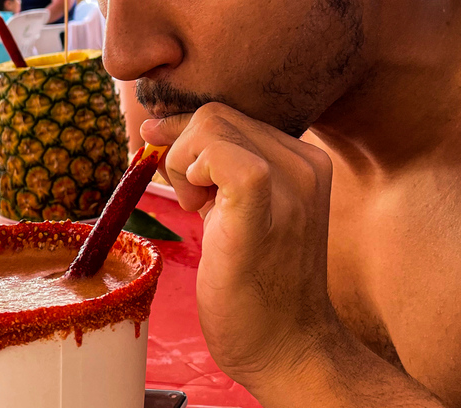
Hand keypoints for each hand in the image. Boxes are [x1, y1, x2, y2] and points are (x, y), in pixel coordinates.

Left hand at [140, 103, 338, 390]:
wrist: (287, 346)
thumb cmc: (256, 285)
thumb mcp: (239, 210)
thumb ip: (212, 168)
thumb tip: (155, 126)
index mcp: (303, 160)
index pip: (230, 115)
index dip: (188, 137)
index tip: (172, 166)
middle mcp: (304, 162)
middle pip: (215, 114)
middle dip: (183, 153)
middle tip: (196, 203)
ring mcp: (289, 180)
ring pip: (208, 124)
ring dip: (183, 166)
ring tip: (202, 212)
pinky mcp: (262, 202)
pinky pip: (214, 152)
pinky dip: (190, 171)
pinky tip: (199, 207)